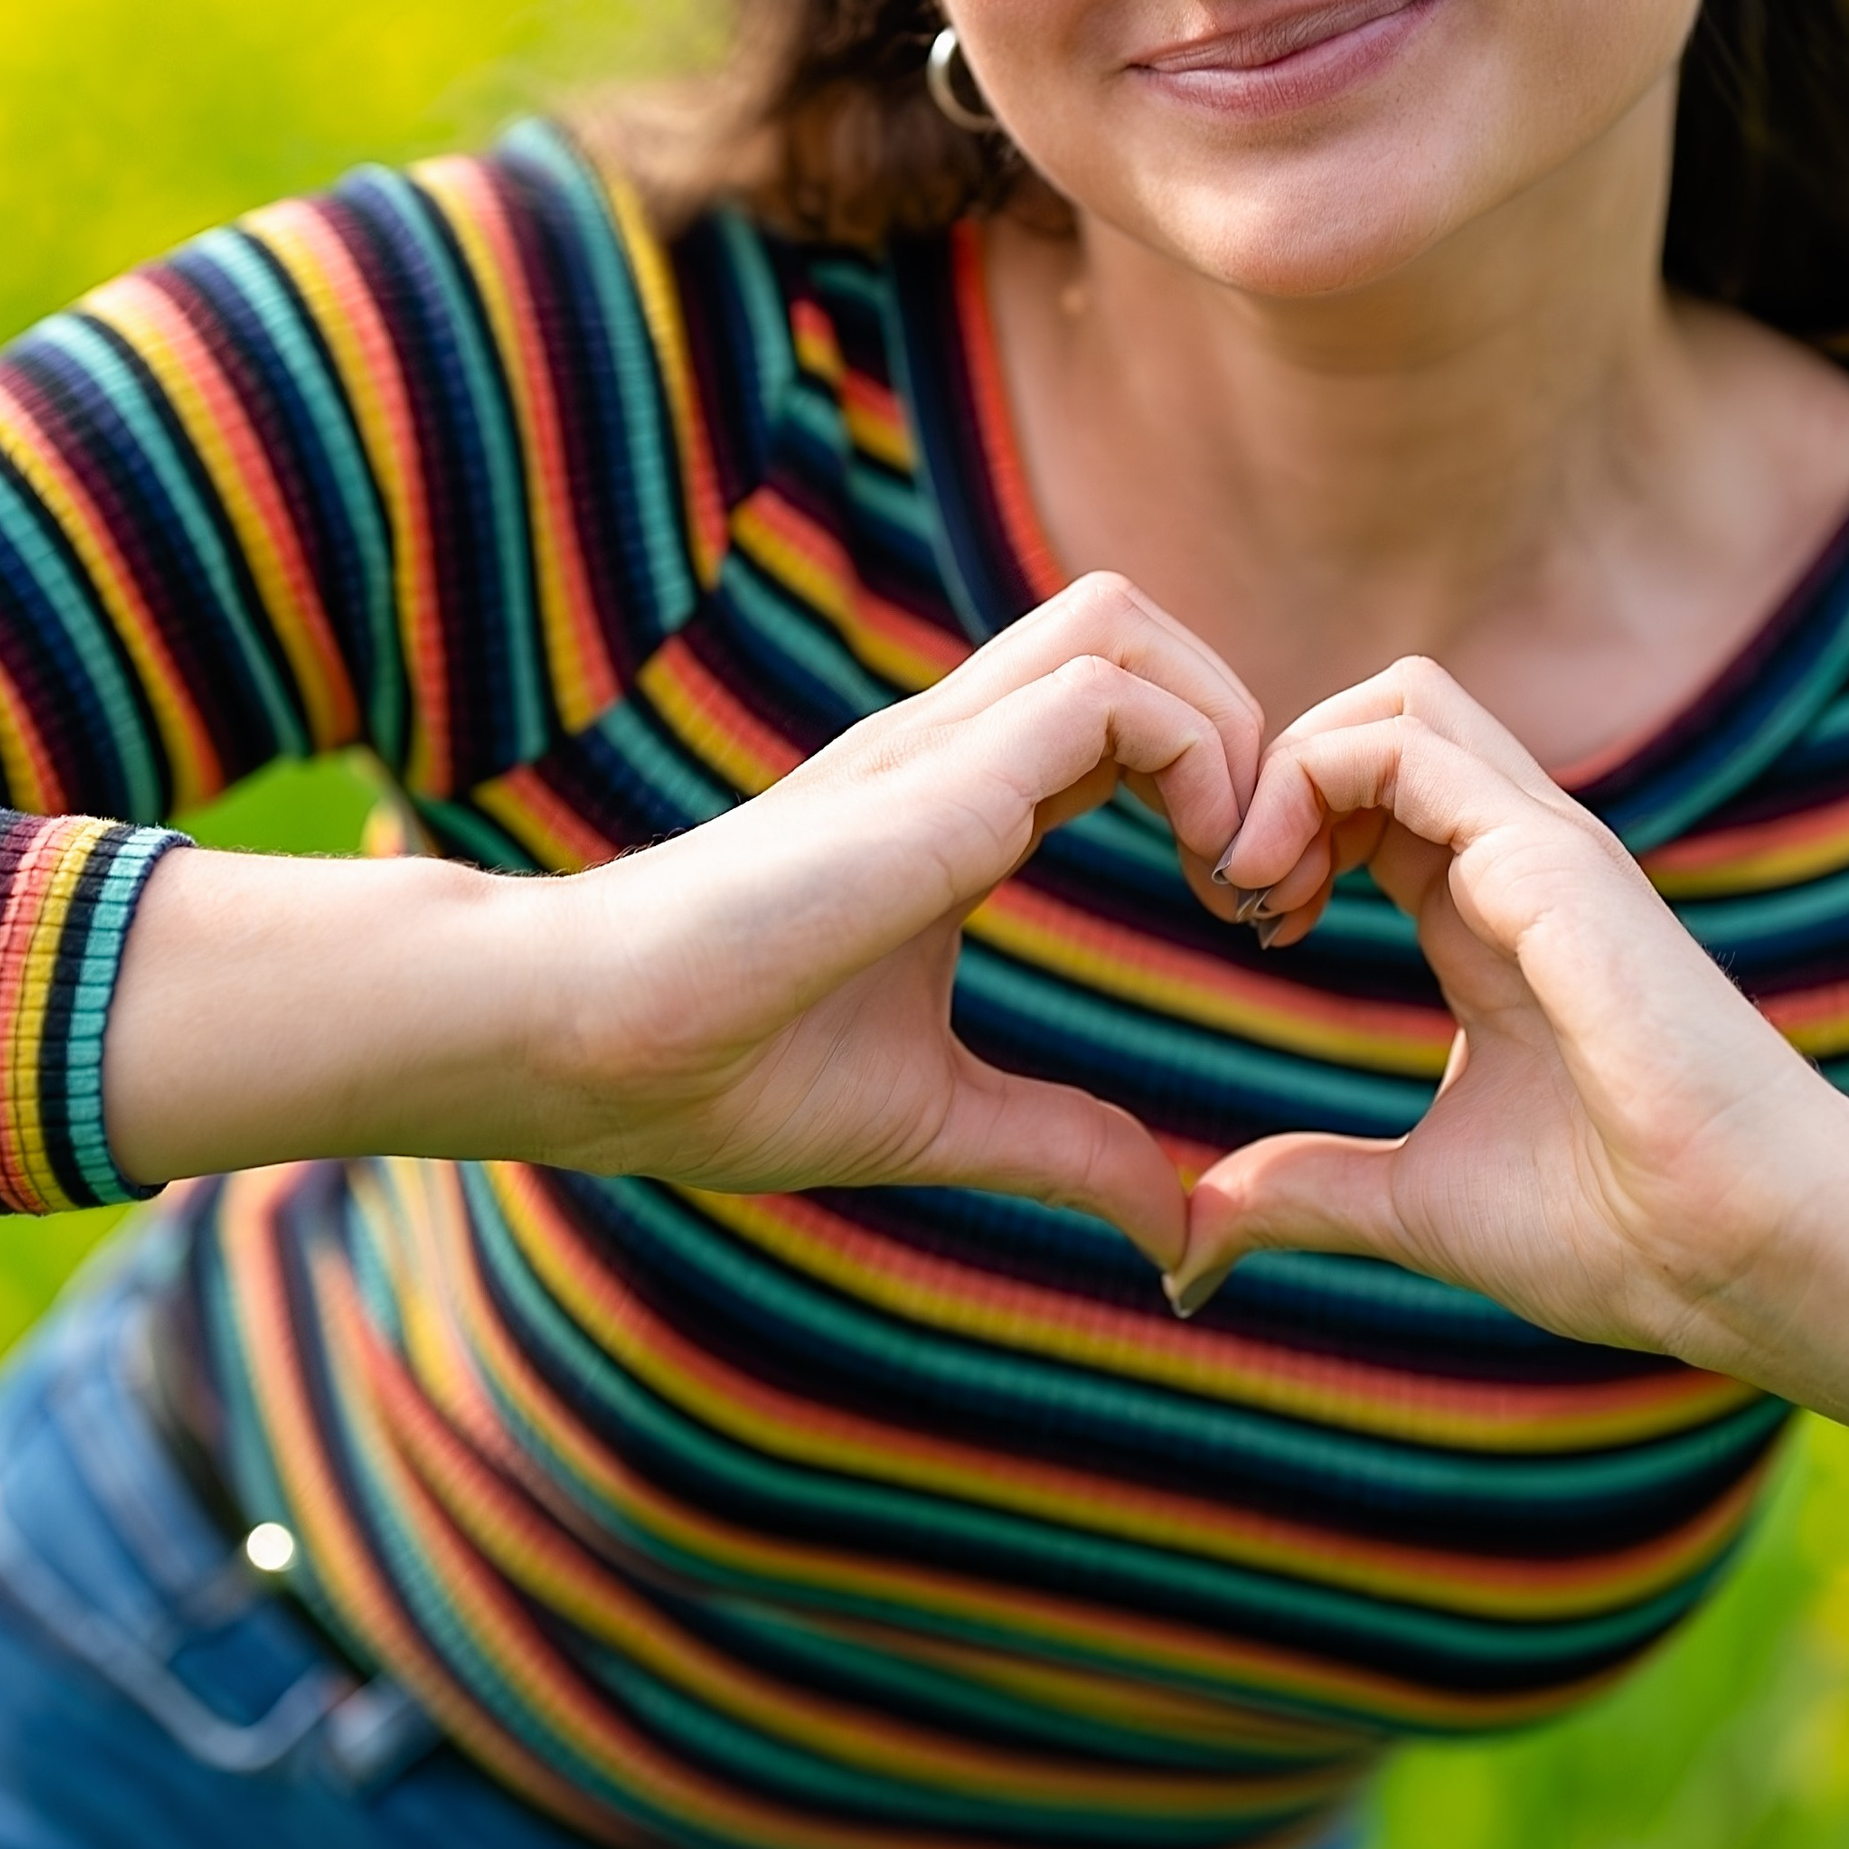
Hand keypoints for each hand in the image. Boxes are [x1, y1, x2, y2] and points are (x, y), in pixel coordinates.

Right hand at [498, 574, 1263, 1265]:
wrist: (583, 1047)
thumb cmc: (720, 1073)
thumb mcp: (938, 1117)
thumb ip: (1060, 1149)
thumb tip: (1174, 1229)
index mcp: (955, 804)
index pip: (1120, 711)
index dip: (1217, 783)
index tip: (1251, 918)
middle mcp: (950, 748)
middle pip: (1132, 625)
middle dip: (1242, 723)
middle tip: (1265, 882)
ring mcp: (935, 746)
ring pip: (1122, 618)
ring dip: (1224, 726)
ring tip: (1237, 874)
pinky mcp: (930, 776)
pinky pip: (1104, 694)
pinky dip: (1195, 762)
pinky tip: (1201, 882)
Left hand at [1166, 655, 1848, 1531]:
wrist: (1743, 1253)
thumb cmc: (1619, 1232)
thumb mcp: (1415, 1203)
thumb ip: (1305, 1191)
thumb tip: (1196, 1237)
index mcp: (1490, 916)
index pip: (1371, 793)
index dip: (1281, 826)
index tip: (1243, 922)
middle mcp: (1520, 861)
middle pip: (1383, 714)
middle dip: (1277, 772)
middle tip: (1232, 889)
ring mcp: (1544, 847)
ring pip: (1399, 698)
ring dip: (1291, 766)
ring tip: (1250, 881)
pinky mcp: (1553, 857)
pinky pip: (1412, 742)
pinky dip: (1314, 780)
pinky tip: (1280, 889)